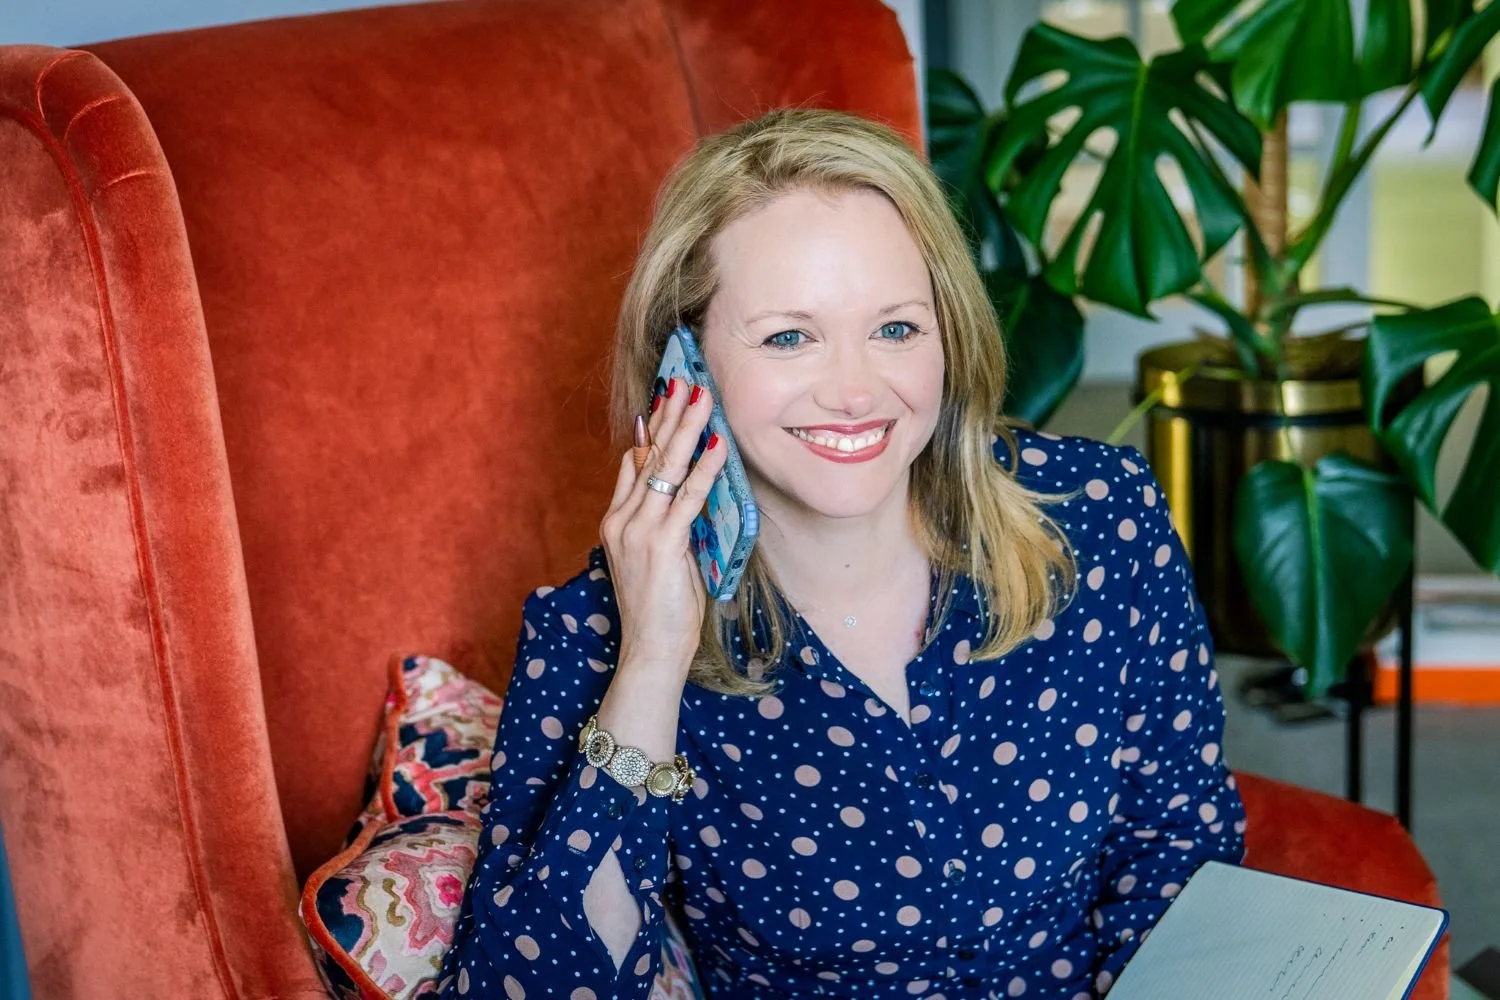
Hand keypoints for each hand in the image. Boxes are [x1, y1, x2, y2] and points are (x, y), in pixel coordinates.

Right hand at [600, 377, 727, 673]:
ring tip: (703, 396)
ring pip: (664, 468)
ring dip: (687, 429)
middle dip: (668, 414)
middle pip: (646, 454)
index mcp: (616, 521)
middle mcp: (621, 519)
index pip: (633, 462)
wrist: (650, 651)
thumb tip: (691, 489)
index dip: (652, 428)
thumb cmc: (662, 609)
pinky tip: (718, 446)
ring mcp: (637, 531)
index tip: (667, 398)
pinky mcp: (661, 545)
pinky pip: (687, 497)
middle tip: (685, 379)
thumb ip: (669, 521)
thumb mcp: (662, 557)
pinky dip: (704, 469)